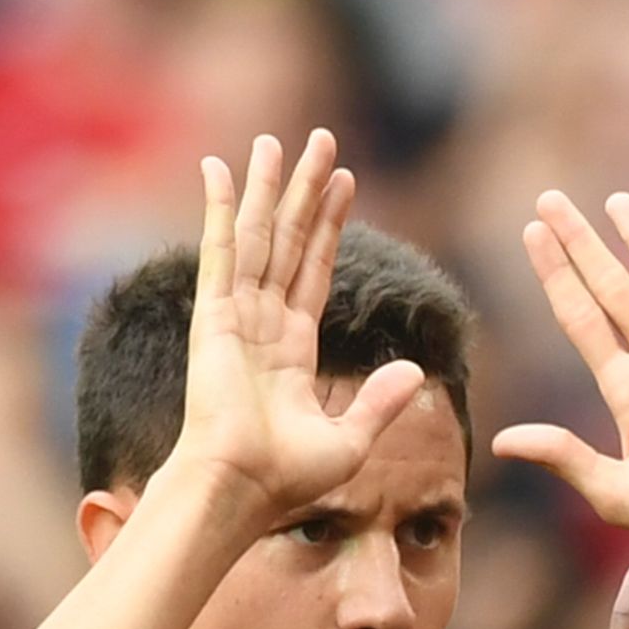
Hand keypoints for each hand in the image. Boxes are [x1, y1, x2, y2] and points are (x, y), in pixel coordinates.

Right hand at [164, 131, 430, 519]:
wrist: (244, 489)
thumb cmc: (288, 479)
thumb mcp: (351, 440)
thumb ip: (380, 401)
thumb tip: (414, 371)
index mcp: (292, 347)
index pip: (315, 270)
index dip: (330, 226)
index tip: (344, 183)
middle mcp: (262, 322)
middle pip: (289, 240)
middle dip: (305, 190)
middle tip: (320, 140)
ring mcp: (235, 314)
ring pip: (260, 235)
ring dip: (270, 187)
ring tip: (281, 140)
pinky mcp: (215, 314)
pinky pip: (222, 250)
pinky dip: (221, 208)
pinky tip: (222, 168)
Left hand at [496, 193, 628, 545]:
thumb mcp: (617, 493)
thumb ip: (566, 458)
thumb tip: (502, 440)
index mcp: (627, 391)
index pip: (582, 318)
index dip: (557, 276)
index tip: (533, 233)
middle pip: (615, 290)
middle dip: (583, 246)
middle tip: (551, 200)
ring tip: (617, 201)